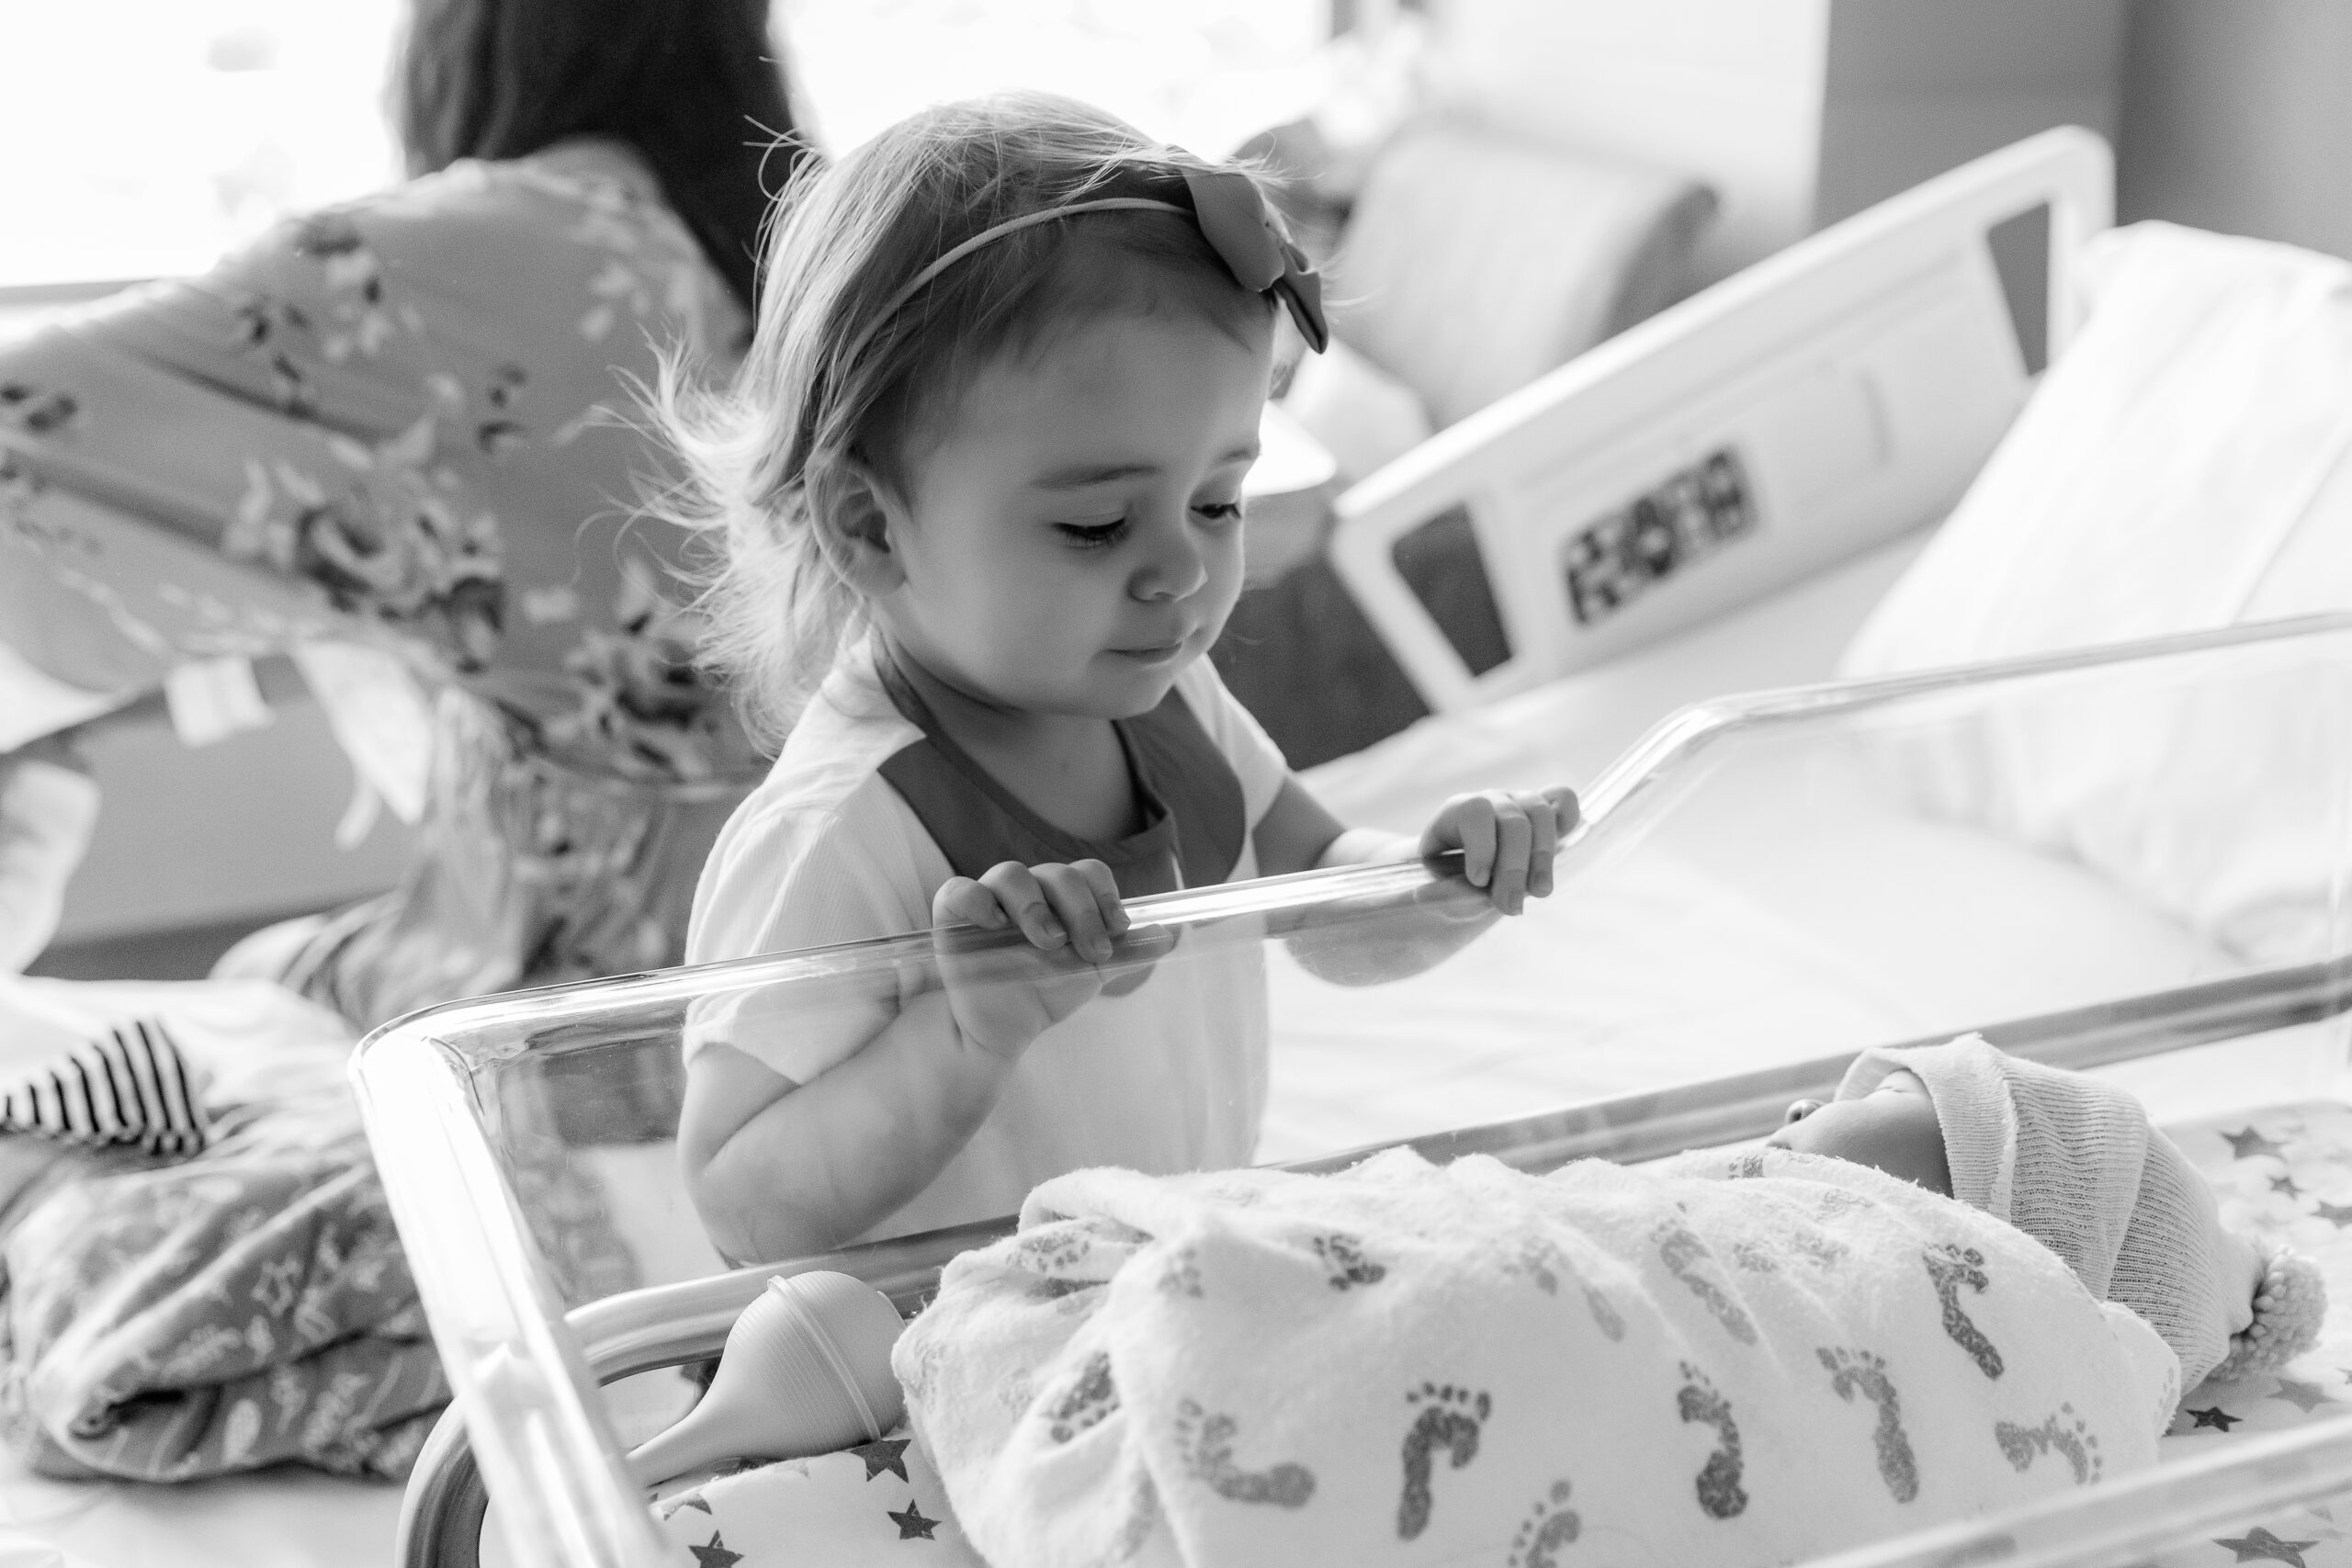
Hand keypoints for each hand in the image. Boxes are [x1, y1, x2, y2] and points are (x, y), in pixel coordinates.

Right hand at [931, 859, 1136, 1058]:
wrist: (1001, 1030)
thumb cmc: (1044, 993)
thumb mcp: (1091, 975)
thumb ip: (1127, 953)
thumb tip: (1170, 933)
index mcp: (1062, 898)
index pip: (1089, 873)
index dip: (1106, 896)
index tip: (1118, 929)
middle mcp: (1029, 890)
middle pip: (1057, 874)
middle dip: (1081, 911)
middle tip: (1089, 950)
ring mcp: (990, 899)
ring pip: (1011, 874)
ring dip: (1035, 907)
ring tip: (1048, 942)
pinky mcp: (953, 915)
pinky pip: (960, 890)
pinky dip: (979, 901)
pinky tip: (995, 925)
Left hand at [1418, 785, 1578, 913]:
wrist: (1455, 873)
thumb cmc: (1444, 881)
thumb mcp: (1435, 887)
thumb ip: (1444, 891)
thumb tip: (1435, 894)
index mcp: (1456, 813)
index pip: (1474, 812)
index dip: (1481, 847)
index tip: (1479, 881)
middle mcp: (1491, 801)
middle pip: (1513, 821)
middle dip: (1513, 868)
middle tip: (1510, 907)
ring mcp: (1519, 802)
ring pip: (1540, 814)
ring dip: (1543, 858)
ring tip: (1539, 892)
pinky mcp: (1544, 813)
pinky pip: (1564, 799)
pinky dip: (1567, 819)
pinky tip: (1560, 851)